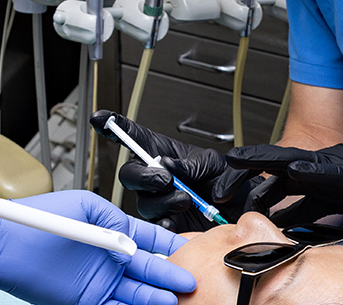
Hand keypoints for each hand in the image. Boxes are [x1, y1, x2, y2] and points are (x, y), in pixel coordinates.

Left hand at [0, 190, 196, 304]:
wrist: (1, 244)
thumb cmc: (36, 219)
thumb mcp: (85, 206)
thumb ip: (115, 222)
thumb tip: (135, 241)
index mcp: (111, 231)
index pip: (150, 240)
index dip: (171, 247)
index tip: (190, 253)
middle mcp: (107, 259)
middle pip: (148, 271)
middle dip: (170, 277)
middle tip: (188, 283)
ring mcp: (97, 282)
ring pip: (136, 294)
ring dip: (154, 297)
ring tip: (173, 300)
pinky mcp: (84, 301)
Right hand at [91, 111, 258, 230]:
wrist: (240, 210)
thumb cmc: (227, 183)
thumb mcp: (214, 163)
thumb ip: (192, 163)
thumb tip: (170, 164)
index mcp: (165, 154)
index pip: (135, 138)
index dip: (116, 128)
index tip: (102, 119)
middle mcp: (157, 177)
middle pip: (129, 173)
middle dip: (143, 176)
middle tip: (165, 179)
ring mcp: (158, 201)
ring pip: (142, 201)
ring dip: (163, 199)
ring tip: (186, 199)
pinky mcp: (165, 223)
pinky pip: (153, 224)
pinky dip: (164, 220)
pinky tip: (175, 218)